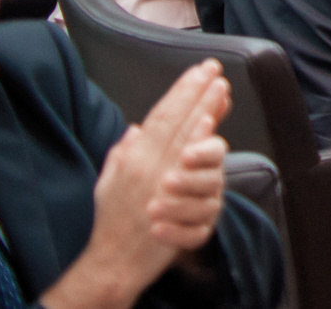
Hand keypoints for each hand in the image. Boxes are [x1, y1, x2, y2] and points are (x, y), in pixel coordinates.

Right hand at [49, 62, 229, 308]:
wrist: (113, 262)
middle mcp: (149, 167)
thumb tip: (136, 128)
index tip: (199, 70)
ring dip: (205, 112)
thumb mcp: (109, 181)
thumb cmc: (112, 221)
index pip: (160, 117)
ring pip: (187, 140)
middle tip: (216, 69)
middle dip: (197, 93)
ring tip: (220, 88)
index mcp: (134, 159)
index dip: (181, 91)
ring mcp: (164, 184)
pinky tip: (212, 127)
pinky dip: (201, 146)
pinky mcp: (177, 199)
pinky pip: (191, 171)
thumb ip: (123, 152)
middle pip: (177, 123)